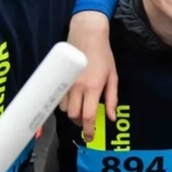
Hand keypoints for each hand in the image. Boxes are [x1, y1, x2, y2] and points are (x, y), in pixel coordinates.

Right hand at [59, 12, 117, 136]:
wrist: (87, 34)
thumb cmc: (103, 55)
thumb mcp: (113, 76)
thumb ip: (112, 98)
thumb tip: (112, 117)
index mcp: (93, 88)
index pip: (88, 117)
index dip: (89, 130)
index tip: (90, 137)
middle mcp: (77, 88)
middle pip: (73, 115)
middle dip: (80, 123)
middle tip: (87, 122)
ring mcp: (66, 83)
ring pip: (64, 108)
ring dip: (72, 113)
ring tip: (81, 109)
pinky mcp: (59, 78)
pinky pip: (58, 98)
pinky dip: (64, 104)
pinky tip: (72, 100)